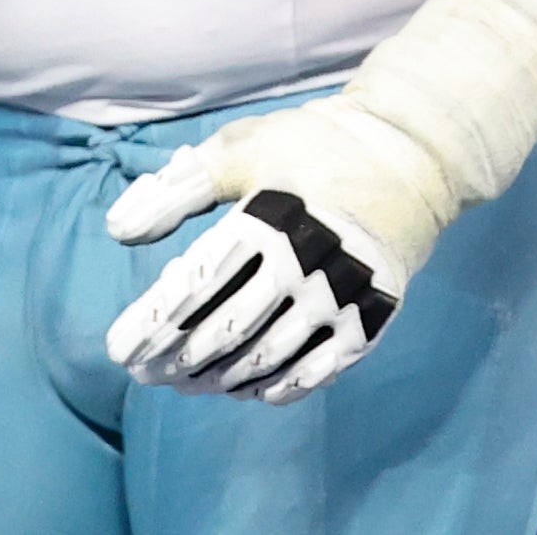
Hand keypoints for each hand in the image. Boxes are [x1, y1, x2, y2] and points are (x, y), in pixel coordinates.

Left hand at [101, 95, 449, 405]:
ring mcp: (345, 295)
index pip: (195, 288)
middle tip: (144, 372)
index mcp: (272, 219)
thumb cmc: (320, 147)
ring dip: (217, 378)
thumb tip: (119, 231)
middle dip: (175, 359)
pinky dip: (275, 387)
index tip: (118, 348)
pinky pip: (317, 371)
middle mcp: (310, 263)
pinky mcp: (374, 315)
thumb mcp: (244, 148)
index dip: (150, 325)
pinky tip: (247, 388)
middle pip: (225, 332)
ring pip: (266, 358)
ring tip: (185, 382)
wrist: (418, 154)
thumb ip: (180, 188)